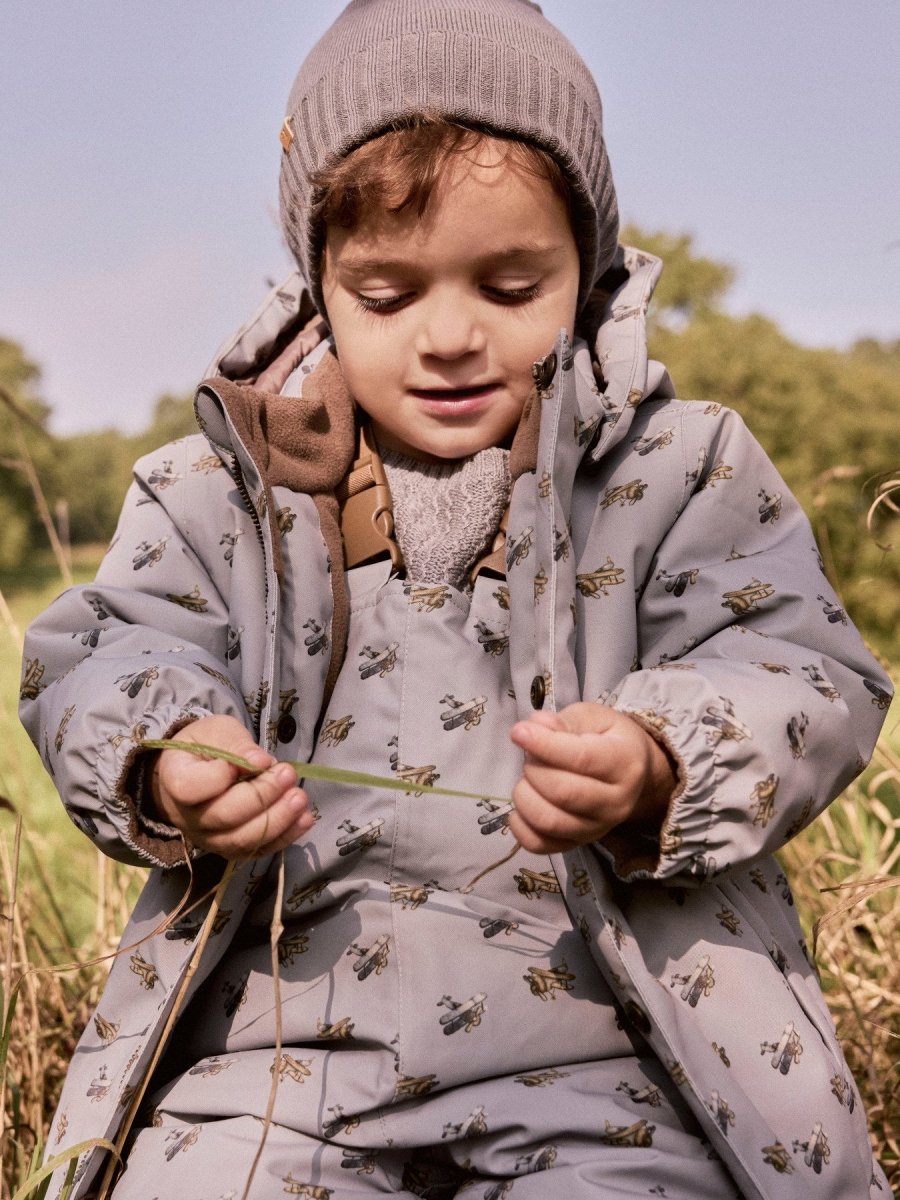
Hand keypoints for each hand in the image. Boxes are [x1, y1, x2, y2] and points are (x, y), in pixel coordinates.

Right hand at [147, 714, 313, 858]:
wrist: (198, 773)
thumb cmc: (206, 748)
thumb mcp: (217, 731)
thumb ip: (235, 744)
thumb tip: (260, 762)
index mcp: (175, 780)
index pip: (190, 788)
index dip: (220, 777)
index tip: (250, 760)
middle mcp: (188, 817)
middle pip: (223, 816)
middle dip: (262, 796)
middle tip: (288, 774)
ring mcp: (209, 838)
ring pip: (241, 840)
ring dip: (277, 820)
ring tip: (300, 797)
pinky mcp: (231, 849)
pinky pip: (257, 851)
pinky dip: (284, 837)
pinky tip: (305, 819)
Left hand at [508, 703, 675, 853]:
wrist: (632, 774)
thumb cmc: (607, 738)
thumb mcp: (592, 718)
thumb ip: (564, 721)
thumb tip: (535, 727)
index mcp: (624, 763)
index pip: (581, 759)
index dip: (544, 745)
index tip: (519, 732)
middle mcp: (616, 802)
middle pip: (563, 792)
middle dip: (534, 769)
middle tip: (531, 756)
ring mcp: (598, 828)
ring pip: (549, 821)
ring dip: (525, 796)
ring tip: (528, 779)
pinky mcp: (578, 843)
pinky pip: (540, 845)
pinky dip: (520, 827)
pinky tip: (521, 807)